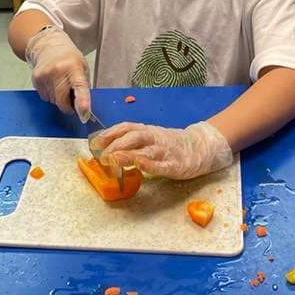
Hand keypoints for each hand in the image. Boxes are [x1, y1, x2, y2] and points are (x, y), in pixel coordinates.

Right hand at [25, 27, 90, 119]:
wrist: (49, 46)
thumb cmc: (69, 58)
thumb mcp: (82, 67)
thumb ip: (83, 86)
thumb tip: (85, 109)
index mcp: (74, 68)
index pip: (80, 88)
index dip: (82, 103)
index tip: (84, 115)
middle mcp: (59, 71)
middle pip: (62, 101)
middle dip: (67, 105)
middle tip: (70, 99)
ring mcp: (45, 75)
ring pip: (52, 101)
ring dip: (57, 98)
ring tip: (60, 84)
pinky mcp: (36, 78)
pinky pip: (44, 97)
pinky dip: (49, 94)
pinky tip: (51, 83)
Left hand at [91, 120, 232, 179]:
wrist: (200, 147)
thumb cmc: (170, 145)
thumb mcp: (150, 139)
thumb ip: (132, 143)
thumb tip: (106, 149)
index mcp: (148, 131)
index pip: (126, 127)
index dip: (109, 133)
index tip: (94, 142)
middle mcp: (155, 138)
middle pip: (134, 136)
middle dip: (115, 144)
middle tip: (101, 155)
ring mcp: (165, 151)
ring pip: (145, 149)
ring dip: (128, 153)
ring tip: (114, 159)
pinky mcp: (176, 164)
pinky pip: (162, 165)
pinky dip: (150, 164)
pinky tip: (139, 166)